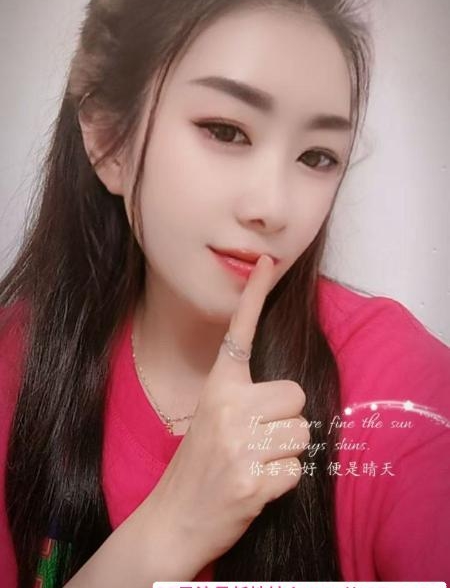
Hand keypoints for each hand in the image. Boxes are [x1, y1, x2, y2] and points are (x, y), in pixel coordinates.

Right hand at [148, 255, 308, 566]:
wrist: (176, 517)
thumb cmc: (201, 463)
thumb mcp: (213, 417)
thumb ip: (244, 397)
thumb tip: (289, 394)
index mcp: (218, 388)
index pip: (240, 334)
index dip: (255, 295)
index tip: (268, 262)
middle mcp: (228, 409)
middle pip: (295, 394)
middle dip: (287, 418)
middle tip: (260, 439)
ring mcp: (240, 444)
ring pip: (302, 433)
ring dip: (286, 452)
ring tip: (257, 462)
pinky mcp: (254, 480)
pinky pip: (297, 470)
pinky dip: (284, 481)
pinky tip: (258, 486)